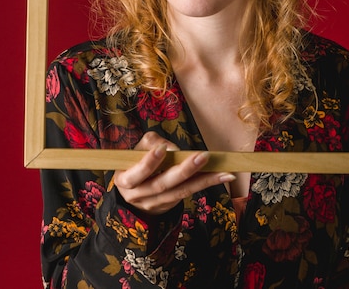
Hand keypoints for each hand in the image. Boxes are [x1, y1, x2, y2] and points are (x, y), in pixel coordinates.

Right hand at [113, 132, 234, 215]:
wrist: (135, 192)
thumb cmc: (136, 163)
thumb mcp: (136, 150)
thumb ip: (151, 143)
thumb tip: (174, 149)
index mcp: (125, 180)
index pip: (136, 174)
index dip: (149, 163)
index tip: (163, 148)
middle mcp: (139, 195)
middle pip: (162, 184)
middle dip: (184, 171)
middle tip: (203, 157)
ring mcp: (156, 204)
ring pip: (180, 192)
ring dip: (203, 181)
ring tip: (223, 171)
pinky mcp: (170, 206)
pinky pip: (188, 193)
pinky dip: (205, 183)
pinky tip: (221, 176)